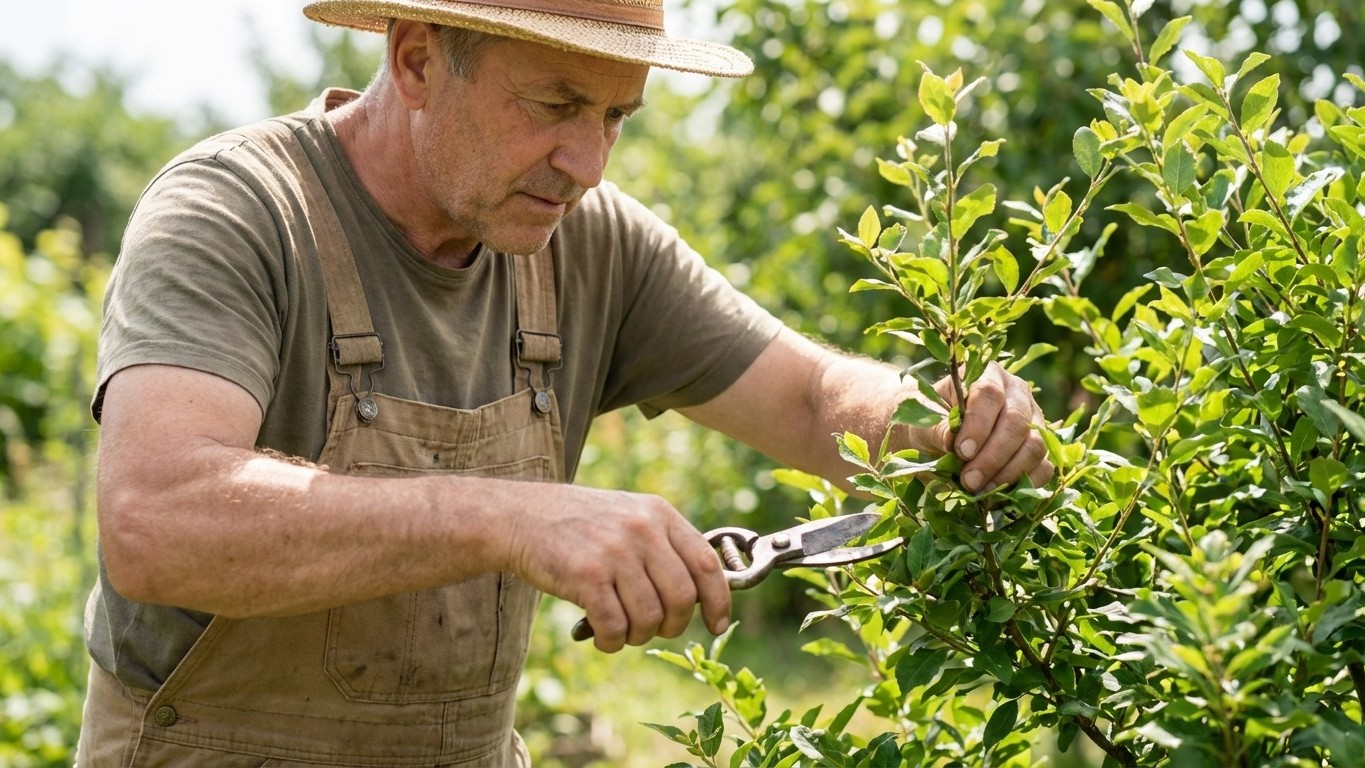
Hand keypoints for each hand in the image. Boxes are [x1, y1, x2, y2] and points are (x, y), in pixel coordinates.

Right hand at [504, 487, 729, 652]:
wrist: (522, 516)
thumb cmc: (580, 525)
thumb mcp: (630, 516)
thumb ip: (664, 546)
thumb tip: (701, 595)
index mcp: (659, 514)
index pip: (706, 564)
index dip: (718, 601)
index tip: (716, 624)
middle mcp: (642, 529)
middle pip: (682, 598)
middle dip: (672, 625)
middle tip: (653, 629)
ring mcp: (615, 551)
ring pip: (650, 617)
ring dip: (638, 636)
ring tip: (622, 630)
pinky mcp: (587, 575)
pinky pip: (615, 626)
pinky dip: (611, 641)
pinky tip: (601, 636)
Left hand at [908, 362, 1052, 491]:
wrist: (938, 436)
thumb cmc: (931, 420)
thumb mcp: (925, 420)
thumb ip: (938, 428)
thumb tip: (952, 441)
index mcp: (988, 375)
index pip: (990, 394)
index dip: (978, 424)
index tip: (961, 451)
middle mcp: (1018, 393)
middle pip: (1017, 422)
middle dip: (993, 456)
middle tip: (969, 480)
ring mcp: (1034, 420)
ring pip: (1035, 446)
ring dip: (1007, 473)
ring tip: (980, 489)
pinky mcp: (1041, 448)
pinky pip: (1044, 467)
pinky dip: (1025, 484)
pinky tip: (999, 494)